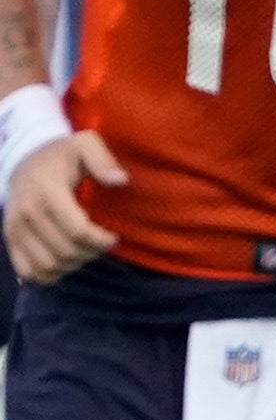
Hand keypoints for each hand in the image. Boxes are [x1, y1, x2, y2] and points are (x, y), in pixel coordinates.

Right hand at [5, 127, 117, 283]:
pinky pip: (29, 272)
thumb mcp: (86, 145)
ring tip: (85, 249)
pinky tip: (66, 260)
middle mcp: (25, 214)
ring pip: (50, 266)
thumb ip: (103, 160)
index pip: (78, 232)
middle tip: (101, 243)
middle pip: (67, 252)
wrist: (23, 161)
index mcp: (46, 192)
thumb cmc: (62, 156)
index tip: (113, 237)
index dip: (101, 241)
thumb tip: (120, 181)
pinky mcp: (9, 241)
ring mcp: (14, 230)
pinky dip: (51, 274)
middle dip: (92, 253)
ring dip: (74, 264)